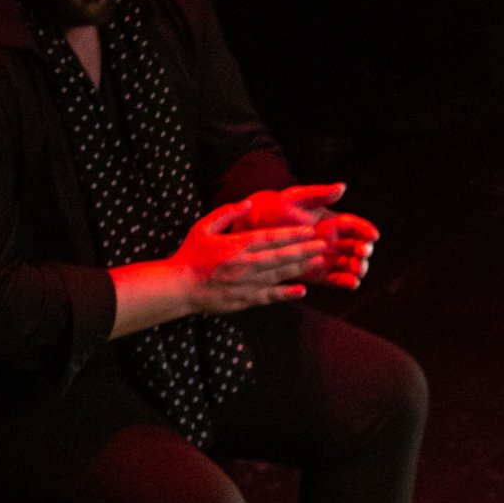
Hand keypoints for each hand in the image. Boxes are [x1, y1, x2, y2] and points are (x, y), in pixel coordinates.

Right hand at [171, 199, 333, 315]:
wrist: (179, 287)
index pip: (270, 238)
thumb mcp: (203, 227)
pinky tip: (302, 291)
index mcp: (236, 246)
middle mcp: (245, 265)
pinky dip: (286, 294)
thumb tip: (249, 202)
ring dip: (301, 269)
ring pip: (279, 275)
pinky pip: (269, 297)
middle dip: (304, 250)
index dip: (292, 234)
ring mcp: (246, 284)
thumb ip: (226, 214)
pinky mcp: (245, 300)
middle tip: (324, 245)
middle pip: (280, 256)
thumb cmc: (190, 255)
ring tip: (319, 262)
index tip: (309, 230)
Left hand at [245, 184, 378, 290]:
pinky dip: (346, 282)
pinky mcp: (317, 273)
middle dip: (363, 251)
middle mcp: (332, 240)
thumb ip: (319, 194)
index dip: (366, 230)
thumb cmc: (274, 208)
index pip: (354, 226)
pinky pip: (336, 279)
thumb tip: (342, 187)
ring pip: (350, 264)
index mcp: (330, 221)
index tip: (373, 236)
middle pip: (356, 247)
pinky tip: (352, 283)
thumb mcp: (296, 198)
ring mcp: (325, 257)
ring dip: (357, 268)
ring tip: (358, 270)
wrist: (253, 228)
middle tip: (363, 253)